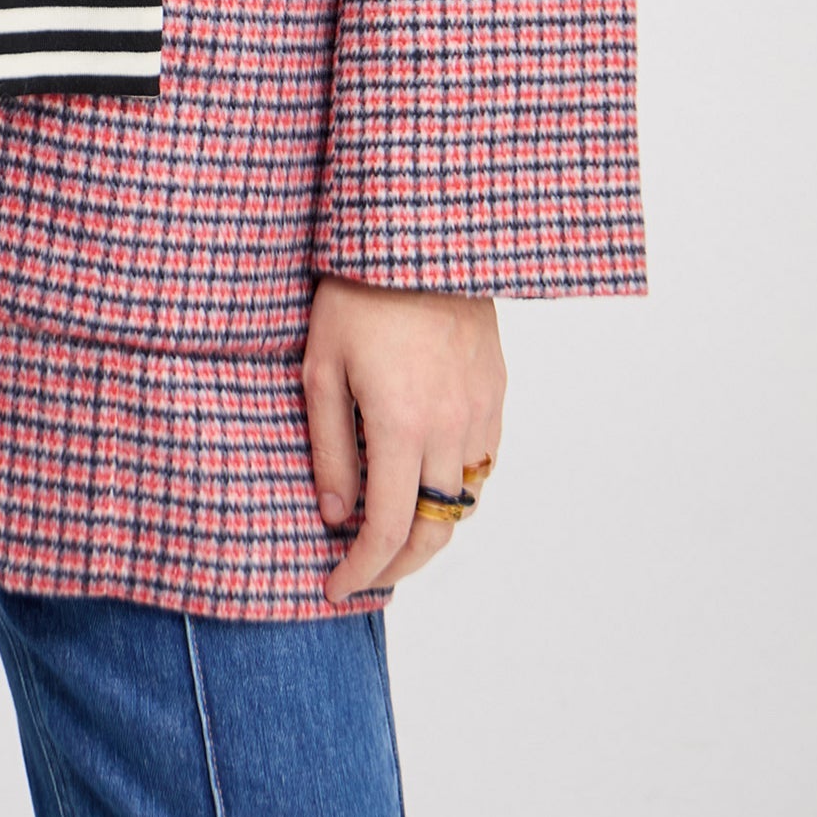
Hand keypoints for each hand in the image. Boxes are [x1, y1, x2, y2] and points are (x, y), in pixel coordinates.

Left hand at [300, 274, 504, 604]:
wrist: (420, 231)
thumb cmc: (358, 291)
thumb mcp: (321, 368)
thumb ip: (329, 447)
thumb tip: (335, 514)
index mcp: (403, 425)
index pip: (389, 530)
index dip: (362, 570)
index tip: (336, 585)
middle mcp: (452, 428)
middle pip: (436, 530)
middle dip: (399, 566)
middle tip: (364, 574)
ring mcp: (481, 410)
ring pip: (465, 500)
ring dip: (430, 529)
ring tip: (392, 534)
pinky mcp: (496, 390)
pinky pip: (482, 461)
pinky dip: (456, 487)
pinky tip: (426, 480)